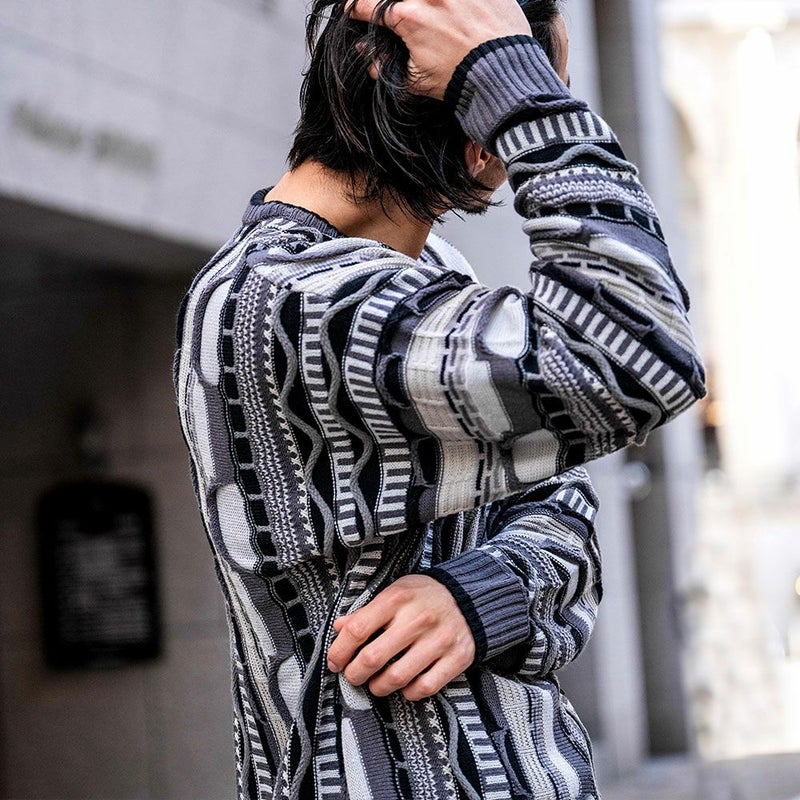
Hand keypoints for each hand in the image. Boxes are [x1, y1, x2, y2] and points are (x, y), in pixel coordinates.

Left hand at [327, 574, 475, 700]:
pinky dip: (408, 693)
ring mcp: (439, 640)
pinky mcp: (456, 659)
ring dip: (378, 687)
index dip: (340, 651)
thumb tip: (339, 628)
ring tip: (376, 682)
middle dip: (355, 674)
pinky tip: (403, 685)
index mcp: (397, 599)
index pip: (358, 629)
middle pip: (373, 658)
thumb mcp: (395, 592)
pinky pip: (424, 688)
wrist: (470, 598)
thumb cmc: (424, 597)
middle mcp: (418, 619)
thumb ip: (367, 612)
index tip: (335, 661)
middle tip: (353, 675)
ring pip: (397, 678)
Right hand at [348, 0, 530, 98]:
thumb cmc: (462, 81)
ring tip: (430, 18)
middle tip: (395, 16)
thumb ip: (388, 68)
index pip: (370, 6)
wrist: (503, 77)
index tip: (353, 10)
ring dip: (427, 6)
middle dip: (392, 6)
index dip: (356, 8)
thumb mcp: (417, 81)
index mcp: (410, 17)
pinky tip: (456, 14)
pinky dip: (457, 4)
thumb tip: (370, 59)